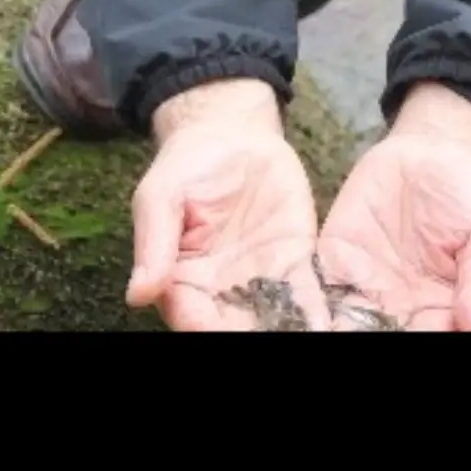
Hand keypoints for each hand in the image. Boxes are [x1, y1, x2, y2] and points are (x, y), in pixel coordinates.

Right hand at [125, 78, 328, 330]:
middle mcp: (223, 290)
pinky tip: (333, 321)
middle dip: (253, 334)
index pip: (191, 316)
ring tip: (313, 333)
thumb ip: (154, 243)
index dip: (204, 326)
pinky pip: (308, 291)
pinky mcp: (295, 260)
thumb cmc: (187, 165)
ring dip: (289, 329)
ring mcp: (262, 278)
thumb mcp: (161, 195)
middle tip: (271, 334)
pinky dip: (321, 311)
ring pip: (274, 318)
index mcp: (182, 280)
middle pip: (236, 327)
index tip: (215, 327)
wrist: (231, 135)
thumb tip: (138, 293)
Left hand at [316, 83, 470, 330]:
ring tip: (315, 331)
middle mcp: (397, 306)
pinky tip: (290, 313)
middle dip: (358, 337)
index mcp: (438, 310)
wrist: (435, 150)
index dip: (413, 341)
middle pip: (376, 336)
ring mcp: (363, 283)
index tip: (402, 336)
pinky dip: (302, 303)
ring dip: (326, 328)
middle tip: (342, 335)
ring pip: (340, 321)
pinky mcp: (335, 256)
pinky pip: (315, 284)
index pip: (424, 338)